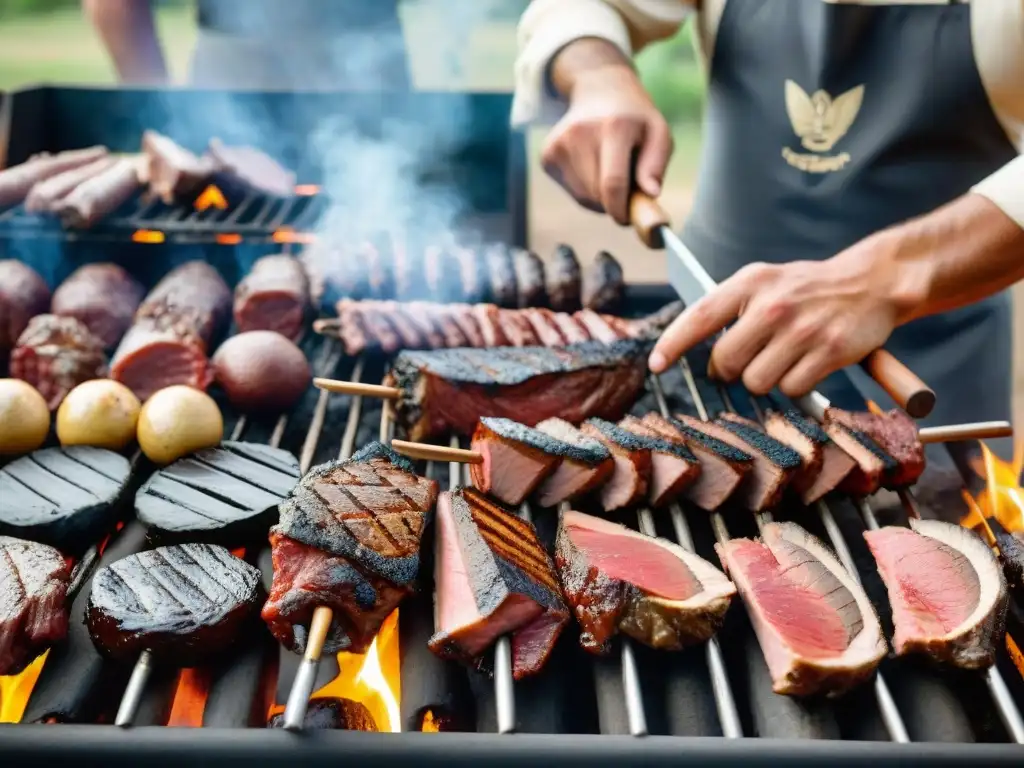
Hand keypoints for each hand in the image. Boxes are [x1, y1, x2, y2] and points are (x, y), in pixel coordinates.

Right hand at [541, 64, 672, 224]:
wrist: (599, 91)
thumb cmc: (634, 119)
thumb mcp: (658, 132)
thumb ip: (656, 164)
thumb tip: (651, 193)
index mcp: (613, 128)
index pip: (613, 183)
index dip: (621, 209)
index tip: (628, 218)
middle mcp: (580, 134)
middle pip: (596, 194)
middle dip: (613, 203)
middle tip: (627, 188)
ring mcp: (559, 145)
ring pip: (582, 197)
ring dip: (599, 197)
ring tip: (609, 172)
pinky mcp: (547, 155)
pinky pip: (570, 190)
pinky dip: (585, 190)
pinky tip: (592, 167)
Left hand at [648, 234, 924, 395]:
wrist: (872, 282)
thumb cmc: (808, 288)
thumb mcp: (765, 281)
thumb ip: (729, 308)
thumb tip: (689, 347)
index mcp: (750, 283)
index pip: (699, 316)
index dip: (672, 344)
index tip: (656, 366)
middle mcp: (772, 305)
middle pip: (725, 362)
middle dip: (728, 371)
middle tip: (744, 363)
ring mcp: (801, 330)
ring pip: (755, 382)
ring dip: (763, 380)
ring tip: (781, 359)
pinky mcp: (828, 352)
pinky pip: (790, 390)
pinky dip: (794, 386)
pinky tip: (806, 365)